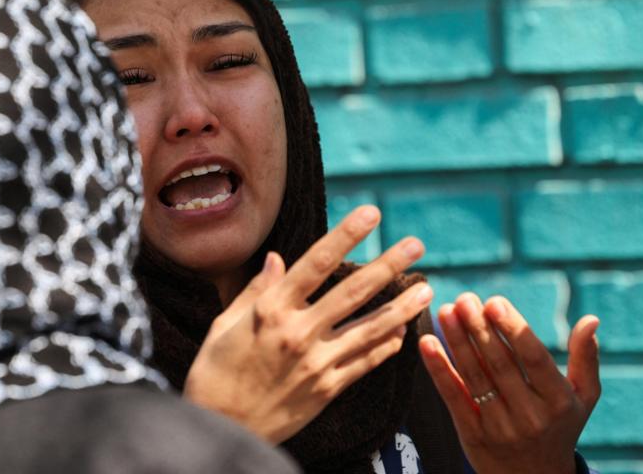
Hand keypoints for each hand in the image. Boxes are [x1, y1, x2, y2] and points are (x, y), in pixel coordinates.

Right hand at [183, 205, 433, 443]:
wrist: (221, 427)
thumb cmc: (215, 372)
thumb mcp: (223, 324)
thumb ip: (256, 290)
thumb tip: (276, 257)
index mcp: (270, 309)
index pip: (316, 263)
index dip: (346, 235)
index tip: (372, 214)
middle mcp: (298, 332)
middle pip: (352, 291)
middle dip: (388, 265)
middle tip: (416, 244)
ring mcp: (316, 362)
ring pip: (369, 328)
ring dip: (402, 307)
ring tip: (427, 289)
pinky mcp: (326, 389)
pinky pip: (364, 363)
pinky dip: (385, 346)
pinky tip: (403, 332)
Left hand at [419, 294, 600, 473]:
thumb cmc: (561, 427)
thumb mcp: (583, 398)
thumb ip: (586, 358)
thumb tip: (591, 319)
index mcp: (558, 401)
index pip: (533, 358)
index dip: (512, 329)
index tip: (494, 302)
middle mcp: (530, 415)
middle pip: (499, 364)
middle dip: (479, 328)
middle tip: (466, 299)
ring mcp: (500, 426)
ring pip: (474, 376)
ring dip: (457, 341)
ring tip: (446, 311)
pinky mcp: (472, 434)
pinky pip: (453, 396)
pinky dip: (438, 368)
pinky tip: (427, 343)